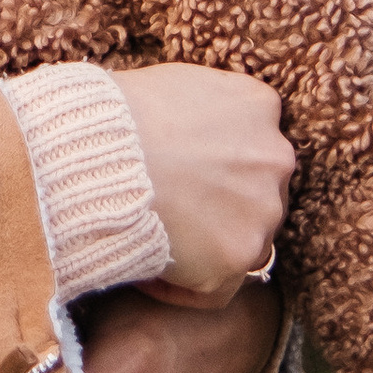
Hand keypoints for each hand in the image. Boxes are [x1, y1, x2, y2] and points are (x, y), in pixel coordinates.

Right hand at [117, 62, 292, 298]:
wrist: (98, 155)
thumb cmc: (115, 115)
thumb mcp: (169, 85)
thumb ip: (199, 104)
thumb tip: (186, 129)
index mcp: (256, 105)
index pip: (249, 139)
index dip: (212, 161)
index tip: (178, 172)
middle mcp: (274, 156)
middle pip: (254, 191)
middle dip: (217, 204)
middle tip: (166, 210)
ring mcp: (262, 210)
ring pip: (242, 239)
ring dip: (203, 248)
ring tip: (149, 244)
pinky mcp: (238, 255)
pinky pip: (216, 287)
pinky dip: (183, 287)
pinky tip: (144, 275)